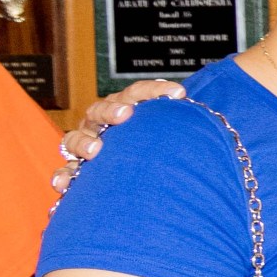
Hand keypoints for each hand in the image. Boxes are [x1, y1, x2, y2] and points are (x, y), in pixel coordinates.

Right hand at [52, 78, 181, 196]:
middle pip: (101, 110)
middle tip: (125, 115)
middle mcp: (104, 124)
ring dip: (84, 142)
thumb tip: (212, 115)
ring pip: (76, 138)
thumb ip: (187, 127)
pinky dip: (63, 177)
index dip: (155, 91)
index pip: (138, 93)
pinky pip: (66, 173)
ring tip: (96, 151)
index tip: (178, 94)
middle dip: (112, 110)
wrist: (145, 178)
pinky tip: (64, 185)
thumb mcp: (174, 136)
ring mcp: (88, 145)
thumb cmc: (163, 152)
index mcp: (128, 108)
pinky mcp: (78, 171)